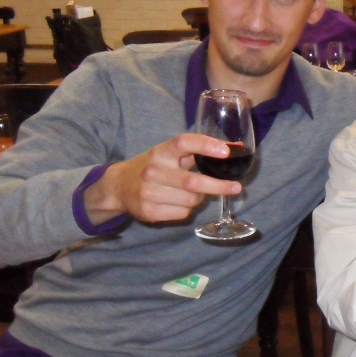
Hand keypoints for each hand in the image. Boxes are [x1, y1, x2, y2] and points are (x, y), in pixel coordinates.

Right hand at [83, 134, 242, 225]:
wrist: (118, 187)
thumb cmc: (153, 167)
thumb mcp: (167, 153)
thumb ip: (194, 151)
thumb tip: (231, 149)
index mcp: (161, 152)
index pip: (184, 142)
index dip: (206, 145)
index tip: (226, 151)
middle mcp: (153, 171)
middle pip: (193, 182)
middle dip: (219, 186)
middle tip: (237, 188)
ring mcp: (149, 193)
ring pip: (191, 200)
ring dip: (200, 198)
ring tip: (193, 193)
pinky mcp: (149, 212)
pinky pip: (182, 213)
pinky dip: (187, 209)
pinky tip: (178, 202)